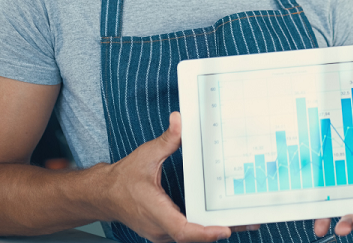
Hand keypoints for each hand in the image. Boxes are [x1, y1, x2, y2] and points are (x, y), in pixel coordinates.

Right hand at [107, 112, 257, 241]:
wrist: (103, 195)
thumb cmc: (122, 179)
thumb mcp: (146, 155)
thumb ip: (166, 141)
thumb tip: (179, 121)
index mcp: (155, 211)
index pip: (182, 230)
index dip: (204, 233)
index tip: (224, 229)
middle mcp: (159, 227)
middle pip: (194, 237)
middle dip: (221, 230)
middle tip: (249, 221)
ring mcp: (161, 233)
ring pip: (191, 238)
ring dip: (215, 231)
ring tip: (243, 221)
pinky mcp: (163, 232)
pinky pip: (186, 234)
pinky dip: (204, 229)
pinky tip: (221, 220)